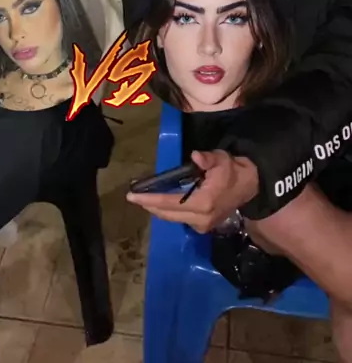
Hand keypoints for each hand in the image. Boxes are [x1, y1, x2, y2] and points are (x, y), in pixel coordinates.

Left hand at [126, 150, 258, 232]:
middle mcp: (201, 219)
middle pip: (167, 214)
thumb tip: (195, 156)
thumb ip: (207, 158)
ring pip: (172, 219)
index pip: (169, 203)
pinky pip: (180, 219)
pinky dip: (167, 212)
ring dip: (157, 210)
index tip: (132, 196)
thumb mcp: (221, 160)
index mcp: (203, 203)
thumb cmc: (232, 171)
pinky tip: (159, 204)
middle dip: (149, 206)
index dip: (150, 199)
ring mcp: (202, 226)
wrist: (249, 186)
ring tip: (142, 200)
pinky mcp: (204, 227)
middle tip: (133, 198)